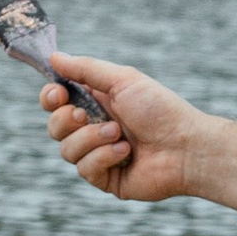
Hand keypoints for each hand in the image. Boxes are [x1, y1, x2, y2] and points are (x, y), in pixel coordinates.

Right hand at [39, 53, 202, 204]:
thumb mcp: (123, 80)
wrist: (186, 146)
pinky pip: (85, 169)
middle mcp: (94, 129)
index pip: (56, 102)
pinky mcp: (105, 179)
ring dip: (92, 138)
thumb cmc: (160, 110)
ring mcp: (98, 155)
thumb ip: (87, 69)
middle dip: (67, 120)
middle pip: (54, 127)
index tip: (58, 94)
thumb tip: (54, 57)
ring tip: (120, 134)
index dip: (50, 98)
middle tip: (86, 115)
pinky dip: (103, 157)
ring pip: (66, 150)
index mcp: (97, 103)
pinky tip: (126, 153)